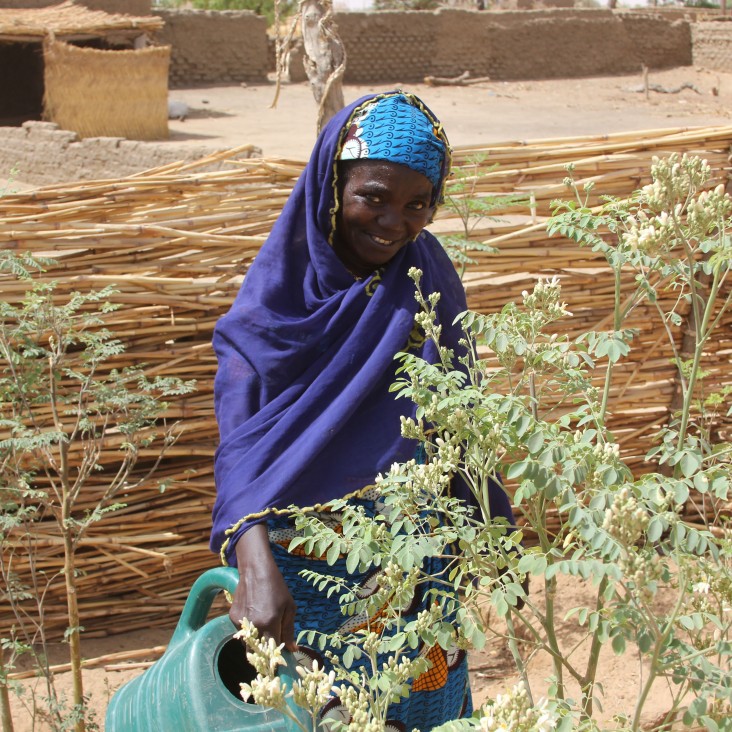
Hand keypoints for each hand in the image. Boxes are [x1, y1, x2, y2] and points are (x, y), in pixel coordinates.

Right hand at [230, 523, 297, 650]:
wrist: (256, 570)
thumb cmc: (277, 587)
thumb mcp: (289, 607)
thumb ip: (289, 630)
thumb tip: (292, 649)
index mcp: (270, 623)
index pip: (272, 651)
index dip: (277, 658)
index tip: (280, 663)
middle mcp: (254, 625)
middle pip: (257, 651)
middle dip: (264, 655)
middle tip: (270, 653)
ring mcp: (241, 622)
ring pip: (247, 642)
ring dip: (255, 642)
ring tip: (263, 630)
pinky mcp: (233, 617)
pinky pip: (241, 631)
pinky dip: (248, 630)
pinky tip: (254, 616)